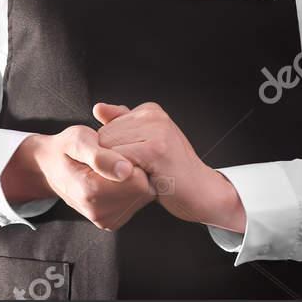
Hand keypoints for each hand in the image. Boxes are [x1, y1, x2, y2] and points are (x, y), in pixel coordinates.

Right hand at [3, 126, 158, 231]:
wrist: (50, 167)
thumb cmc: (65, 148)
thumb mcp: (77, 140)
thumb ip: (100, 155)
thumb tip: (126, 170)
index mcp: (91, 192)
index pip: (138, 180)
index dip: (133, 160)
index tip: (116, 151)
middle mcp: (99, 213)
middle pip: (143, 190)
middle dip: (135, 171)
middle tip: (114, 158)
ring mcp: (105, 220)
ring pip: (142, 197)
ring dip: (133, 181)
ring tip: (112, 168)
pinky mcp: (112, 222)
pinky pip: (135, 203)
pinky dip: (130, 190)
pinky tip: (114, 180)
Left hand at [92, 102, 245, 233]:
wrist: (204, 192)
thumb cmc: (172, 171)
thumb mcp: (146, 144)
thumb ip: (122, 125)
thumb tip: (98, 108)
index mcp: (149, 111)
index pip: (106, 128)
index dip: (113, 153)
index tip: (137, 163)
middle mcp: (153, 115)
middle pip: (104, 137)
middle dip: (113, 161)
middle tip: (141, 171)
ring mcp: (157, 130)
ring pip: (109, 149)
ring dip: (119, 170)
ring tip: (144, 174)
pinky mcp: (157, 149)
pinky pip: (120, 161)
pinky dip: (126, 176)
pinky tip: (146, 180)